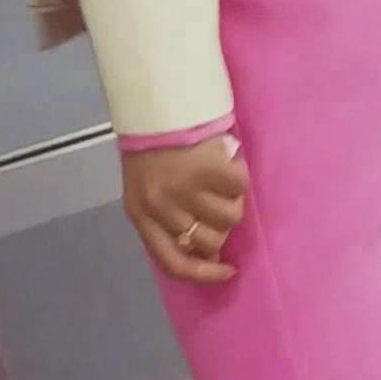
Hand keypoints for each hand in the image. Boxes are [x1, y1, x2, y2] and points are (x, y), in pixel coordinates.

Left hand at [123, 136, 246, 283]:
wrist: (154, 104)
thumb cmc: (153, 151)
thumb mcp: (147, 193)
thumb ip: (170, 224)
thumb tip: (211, 254)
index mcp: (141, 215)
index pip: (173, 263)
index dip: (203, 274)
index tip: (228, 271)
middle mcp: (160, 207)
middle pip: (210, 241)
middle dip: (219, 226)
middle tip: (214, 200)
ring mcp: (184, 188)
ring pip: (230, 217)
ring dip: (231, 200)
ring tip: (218, 179)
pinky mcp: (207, 167)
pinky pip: (239, 187)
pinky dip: (238, 175)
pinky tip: (226, 163)